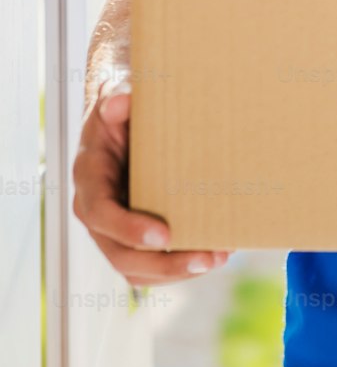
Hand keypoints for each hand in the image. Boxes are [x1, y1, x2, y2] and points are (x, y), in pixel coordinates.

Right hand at [73, 78, 231, 285]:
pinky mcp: (132, 237)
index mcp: (89, 177)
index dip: (128, 228)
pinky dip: (180, 267)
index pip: (99, 212)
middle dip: (163, 263)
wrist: (125, 120)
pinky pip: (150, 266)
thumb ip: (118, 98)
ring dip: (177, 271)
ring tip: (218, 257)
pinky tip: (213, 254)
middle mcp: (96, 210)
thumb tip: (121, 104)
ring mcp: (112, 229)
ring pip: (136, 269)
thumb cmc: (125, 108)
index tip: (163, 235)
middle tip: (205, 258)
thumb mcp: (117, 94)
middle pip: (119, 254)